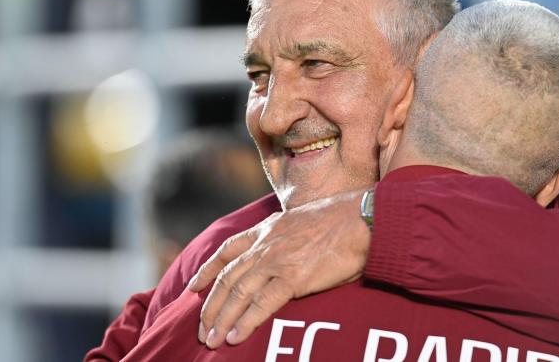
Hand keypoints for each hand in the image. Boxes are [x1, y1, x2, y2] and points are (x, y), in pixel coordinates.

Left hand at [187, 189, 371, 348]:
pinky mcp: (293, 278)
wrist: (364, 218)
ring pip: (237, 293)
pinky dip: (246, 323)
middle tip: (201, 328)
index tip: (194, 287)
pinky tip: (235, 337)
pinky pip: (261, 305)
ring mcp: (277, 260)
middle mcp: (266, 243)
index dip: (207, 270)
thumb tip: (288, 256)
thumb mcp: (305, 221)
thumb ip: (288, 239)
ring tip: (212, 340)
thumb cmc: (345, 220)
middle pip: (227, 277)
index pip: (227, 249)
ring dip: (222, 320)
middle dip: (210, 306)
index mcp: (268, 228)